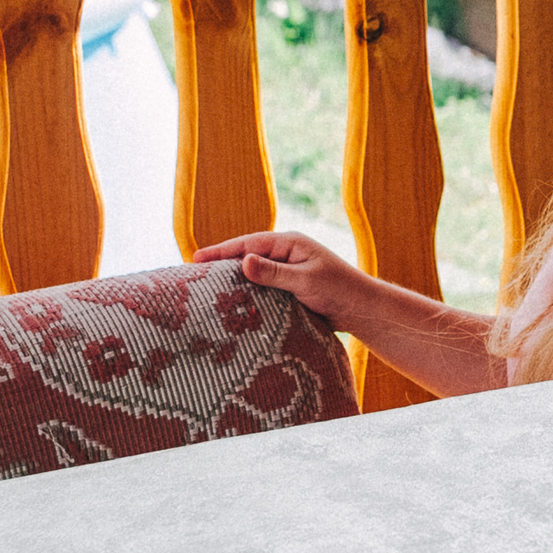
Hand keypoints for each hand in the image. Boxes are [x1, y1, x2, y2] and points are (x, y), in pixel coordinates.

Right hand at [192, 232, 373, 328]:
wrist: (362, 309)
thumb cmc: (340, 291)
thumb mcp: (305, 281)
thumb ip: (275, 273)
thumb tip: (243, 260)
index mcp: (290, 243)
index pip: (248, 244)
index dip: (221, 251)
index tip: (195, 259)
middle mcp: (286, 253)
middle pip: (246, 256)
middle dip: (220, 264)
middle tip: (190, 275)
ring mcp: (287, 270)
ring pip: (252, 273)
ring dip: (232, 280)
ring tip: (203, 290)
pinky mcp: (288, 288)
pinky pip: (261, 288)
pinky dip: (246, 293)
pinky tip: (230, 304)